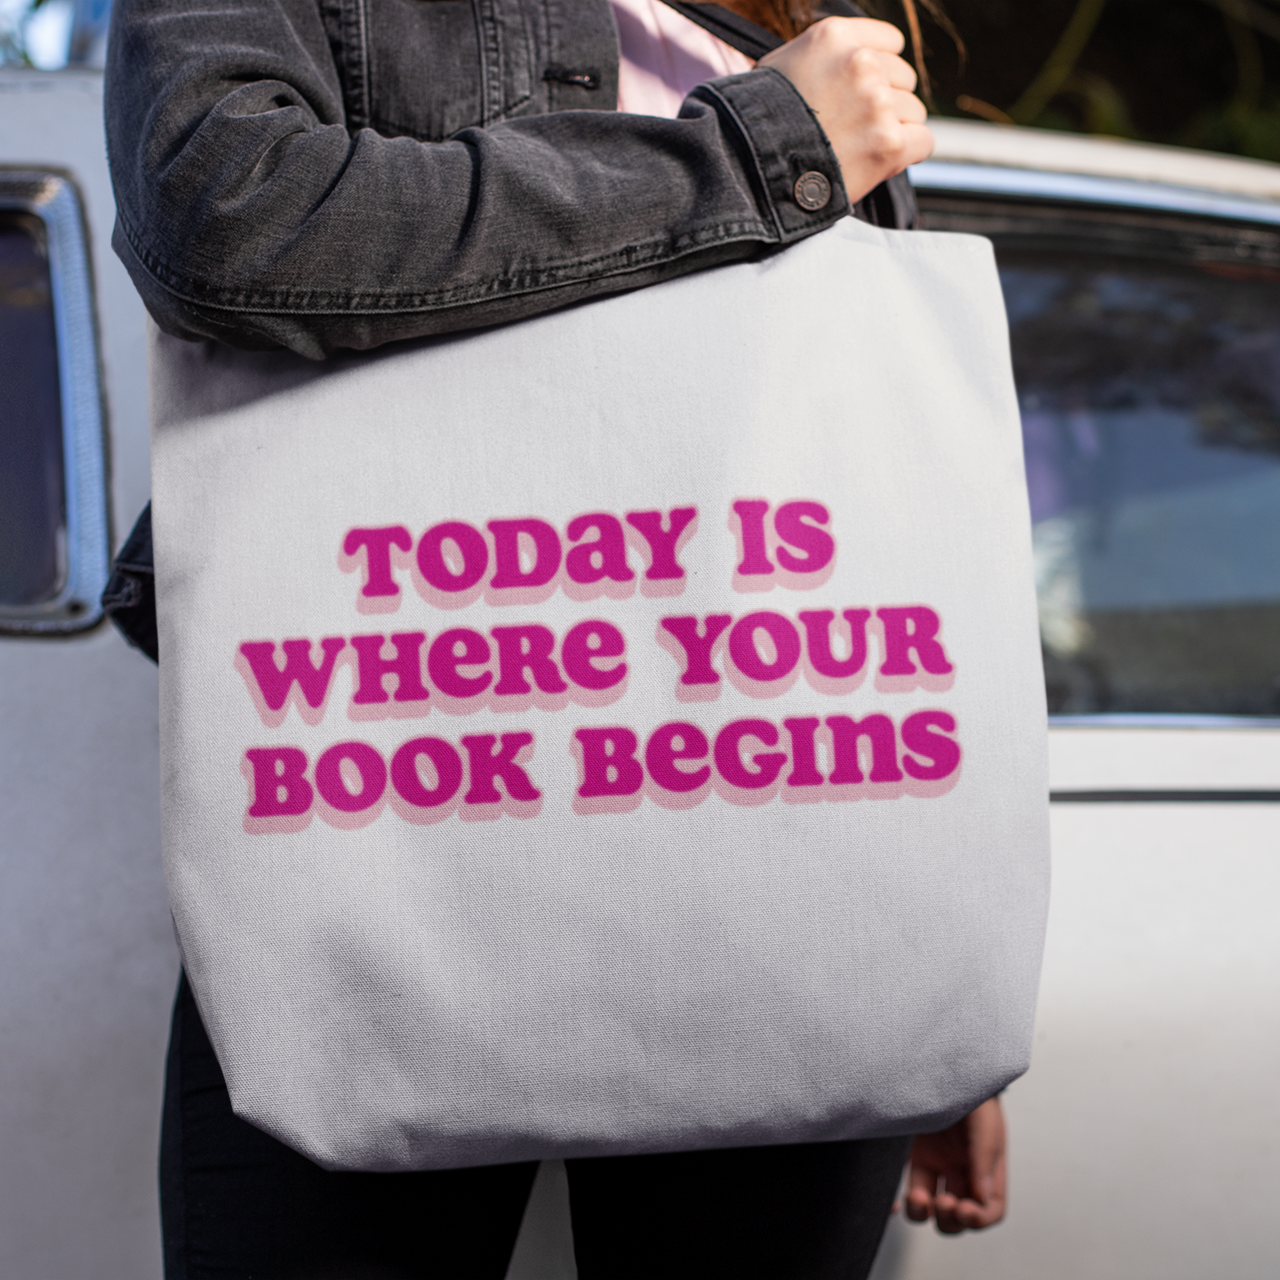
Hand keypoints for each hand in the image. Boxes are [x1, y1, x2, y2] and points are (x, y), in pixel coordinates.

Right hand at [758, 18, 933, 204]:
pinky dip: (907, 155)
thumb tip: (852, 59)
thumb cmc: (759, 125)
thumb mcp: (783, 67)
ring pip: (914, 112)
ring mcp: (877, 103)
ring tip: (856, 149)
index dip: (880, 72)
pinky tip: (879, 162)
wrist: (751, 173)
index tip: (864, 94)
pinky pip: (924, 142)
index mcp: (834, 36)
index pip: (891, 43)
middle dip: (885, 104)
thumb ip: (824, 58)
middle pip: (904, 79)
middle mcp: (860, 63)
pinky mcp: (889, 143)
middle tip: (853, 130)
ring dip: (892, 131)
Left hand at [904, 1096, 1006, 1232]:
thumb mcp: (984, 1118)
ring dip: (924, 1213)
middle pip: (958, 1216)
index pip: (991, 1207)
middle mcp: (959, 1169)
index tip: (965, 1211)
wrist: (940, 1061)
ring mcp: (933, 1163)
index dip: (980, 1218)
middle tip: (943, 1202)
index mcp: (985, 1164)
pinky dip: (898, 1203)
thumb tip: (982, 1196)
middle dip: (951, 1218)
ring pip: (929, 1207)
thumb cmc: (969, 1089)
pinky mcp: (909, 1155)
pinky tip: (893, 1203)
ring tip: (917, 1198)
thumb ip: (985, 1153)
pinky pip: (902, 1187)